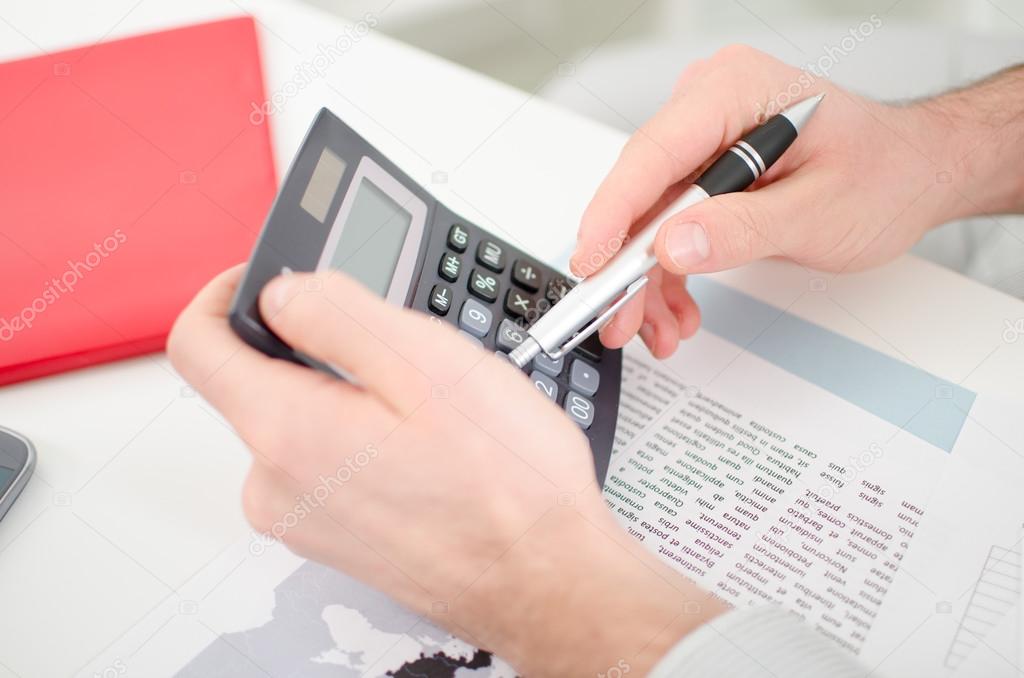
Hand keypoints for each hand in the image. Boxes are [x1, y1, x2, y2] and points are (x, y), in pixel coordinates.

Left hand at [168, 267, 723, 675]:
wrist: (547, 583)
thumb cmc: (506, 486)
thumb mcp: (430, 363)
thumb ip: (339, 312)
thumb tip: (283, 291)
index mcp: (287, 432)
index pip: (198, 344)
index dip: (226, 292)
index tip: (268, 278)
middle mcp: (277, 486)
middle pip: (257, 381)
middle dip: (318, 346)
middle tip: (398, 347)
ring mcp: (305, 518)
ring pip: (300, 421)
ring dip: (350, 394)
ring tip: (429, 407)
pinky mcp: (335, 535)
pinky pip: (326, 462)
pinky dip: (362, 436)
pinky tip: (426, 445)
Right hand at [572, 45, 973, 356]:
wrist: (909, 174)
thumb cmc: (882, 175)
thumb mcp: (819, 212)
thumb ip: (744, 228)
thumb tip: (673, 245)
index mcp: (736, 90)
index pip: (654, 153)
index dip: (614, 213)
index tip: (591, 263)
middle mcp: (710, 105)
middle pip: (641, 191)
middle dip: (627, 265)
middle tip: (619, 320)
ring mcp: (703, 138)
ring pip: (647, 216)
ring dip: (646, 280)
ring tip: (658, 329)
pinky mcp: (703, 170)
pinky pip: (666, 223)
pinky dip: (667, 270)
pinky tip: (675, 308)